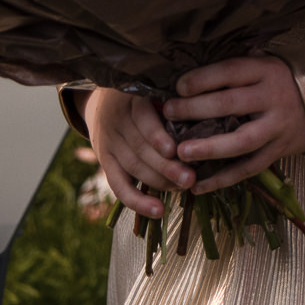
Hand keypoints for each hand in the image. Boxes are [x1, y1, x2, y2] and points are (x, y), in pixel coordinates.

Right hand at [82, 87, 190, 219]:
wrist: (101, 104)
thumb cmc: (142, 100)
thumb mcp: (151, 93)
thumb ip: (172, 107)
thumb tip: (203, 132)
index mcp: (130, 98)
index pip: (141, 117)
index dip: (157, 136)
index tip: (175, 150)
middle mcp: (115, 119)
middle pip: (140, 147)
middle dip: (166, 166)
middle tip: (190, 179)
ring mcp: (108, 141)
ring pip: (133, 166)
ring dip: (159, 181)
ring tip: (182, 188)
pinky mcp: (104, 161)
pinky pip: (118, 186)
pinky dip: (138, 202)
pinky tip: (158, 211)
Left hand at [161, 56, 304, 193]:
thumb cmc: (278, 78)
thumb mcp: (262, 62)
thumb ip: (234, 66)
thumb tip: (190, 67)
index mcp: (264, 71)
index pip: (230, 72)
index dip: (202, 79)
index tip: (178, 86)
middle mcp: (272, 99)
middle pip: (230, 105)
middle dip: (196, 110)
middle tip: (168, 113)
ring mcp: (277, 128)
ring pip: (241, 141)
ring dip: (209, 149)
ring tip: (181, 153)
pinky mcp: (279, 152)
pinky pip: (250, 168)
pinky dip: (224, 179)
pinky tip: (199, 185)